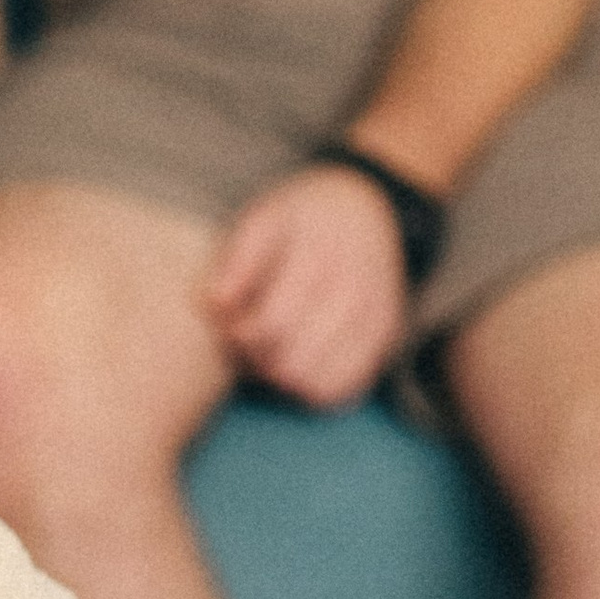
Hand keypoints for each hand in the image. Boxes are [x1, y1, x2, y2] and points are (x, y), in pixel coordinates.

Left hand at [204, 164, 404, 405]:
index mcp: (319, 254)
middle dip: (257, 361)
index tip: (229, 328)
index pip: (275, 322)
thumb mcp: (262, 218)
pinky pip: (344, 388)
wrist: (365, 210)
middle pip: (294, 362)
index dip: (241, 336)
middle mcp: (354, 290)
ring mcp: (374, 318)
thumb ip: (236, 261)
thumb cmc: (301, 218)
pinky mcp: (384, 340)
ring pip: (318, 384)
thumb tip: (215, 304)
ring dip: (283, 380)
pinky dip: (312, 387)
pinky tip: (297, 361)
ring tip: (269, 353)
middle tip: (244, 344)